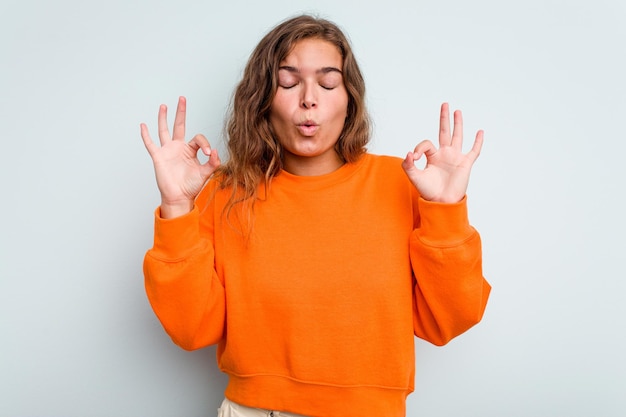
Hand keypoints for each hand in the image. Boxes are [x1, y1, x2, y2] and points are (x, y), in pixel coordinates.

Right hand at [140, 96, 220, 217]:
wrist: (179, 197)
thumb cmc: (192, 187)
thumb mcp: (206, 173)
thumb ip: (212, 163)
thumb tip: (214, 151)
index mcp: (191, 151)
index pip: (198, 138)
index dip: (204, 144)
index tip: (208, 154)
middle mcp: (179, 148)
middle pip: (179, 125)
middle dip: (181, 112)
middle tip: (182, 98)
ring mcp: (168, 151)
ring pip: (164, 130)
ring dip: (163, 118)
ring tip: (164, 106)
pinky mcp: (158, 157)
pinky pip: (150, 144)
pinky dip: (146, 135)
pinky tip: (143, 125)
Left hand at [401, 103, 482, 202]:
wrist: (441, 202)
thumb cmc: (428, 191)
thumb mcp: (414, 177)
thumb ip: (408, 165)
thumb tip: (409, 153)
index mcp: (432, 156)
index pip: (427, 143)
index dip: (420, 147)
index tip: (415, 157)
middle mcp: (444, 154)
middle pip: (444, 132)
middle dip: (444, 118)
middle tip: (445, 104)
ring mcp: (455, 158)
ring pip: (458, 137)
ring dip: (458, 124)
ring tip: (457, 111)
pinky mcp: (465, 164)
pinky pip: (473, 151)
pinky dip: (477, 142)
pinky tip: (480, 132)